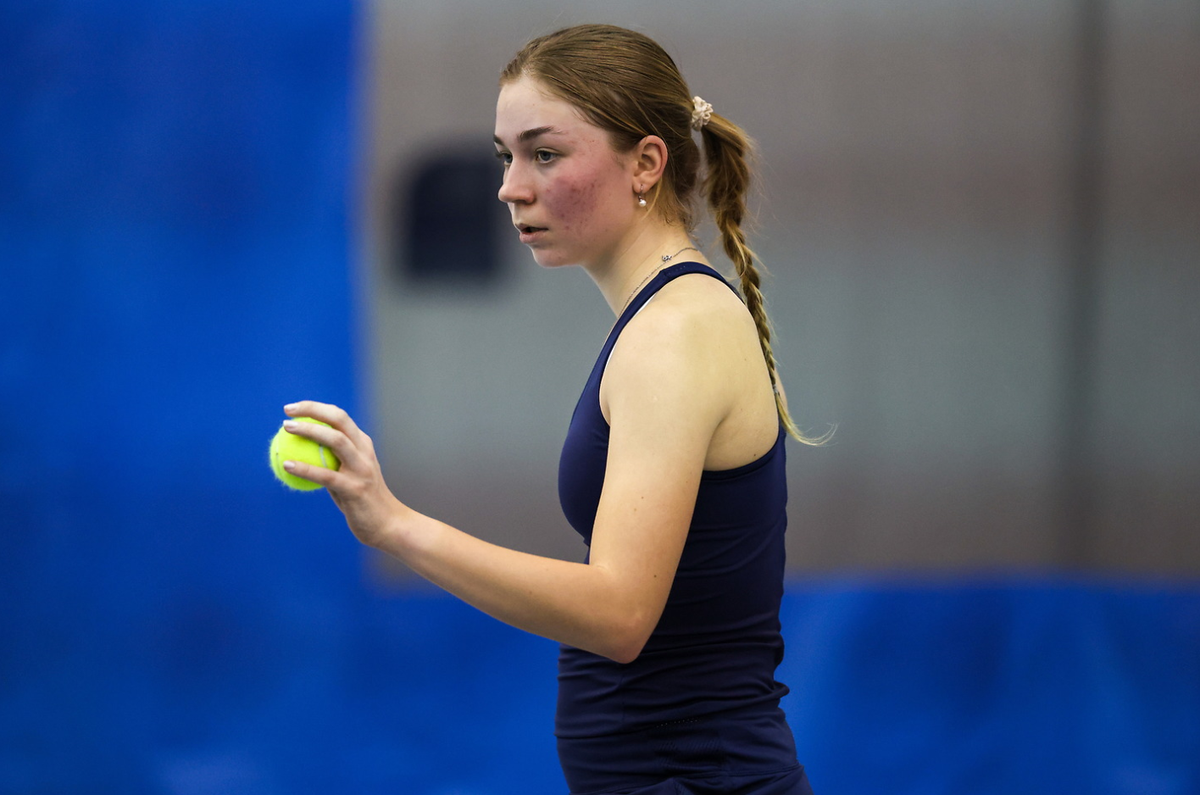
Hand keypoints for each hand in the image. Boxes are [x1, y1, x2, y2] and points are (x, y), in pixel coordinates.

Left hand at [280, 400, 405, 546]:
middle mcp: (364, 452)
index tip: (293, 409)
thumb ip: (331, 461)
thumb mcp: (348, 475)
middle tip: (287, 412)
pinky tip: (287, 465)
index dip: (316, 408)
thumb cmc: (360, 500)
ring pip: (336, 440)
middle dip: (313, 410)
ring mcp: (361, 469)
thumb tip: (297, 451)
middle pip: (339, 420)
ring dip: (310, 430)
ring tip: (287, 429)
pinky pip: (326, 476)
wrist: (387, 524)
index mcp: (363, 445)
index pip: (339, 417)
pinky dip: (305, 468)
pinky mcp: (355, 488)